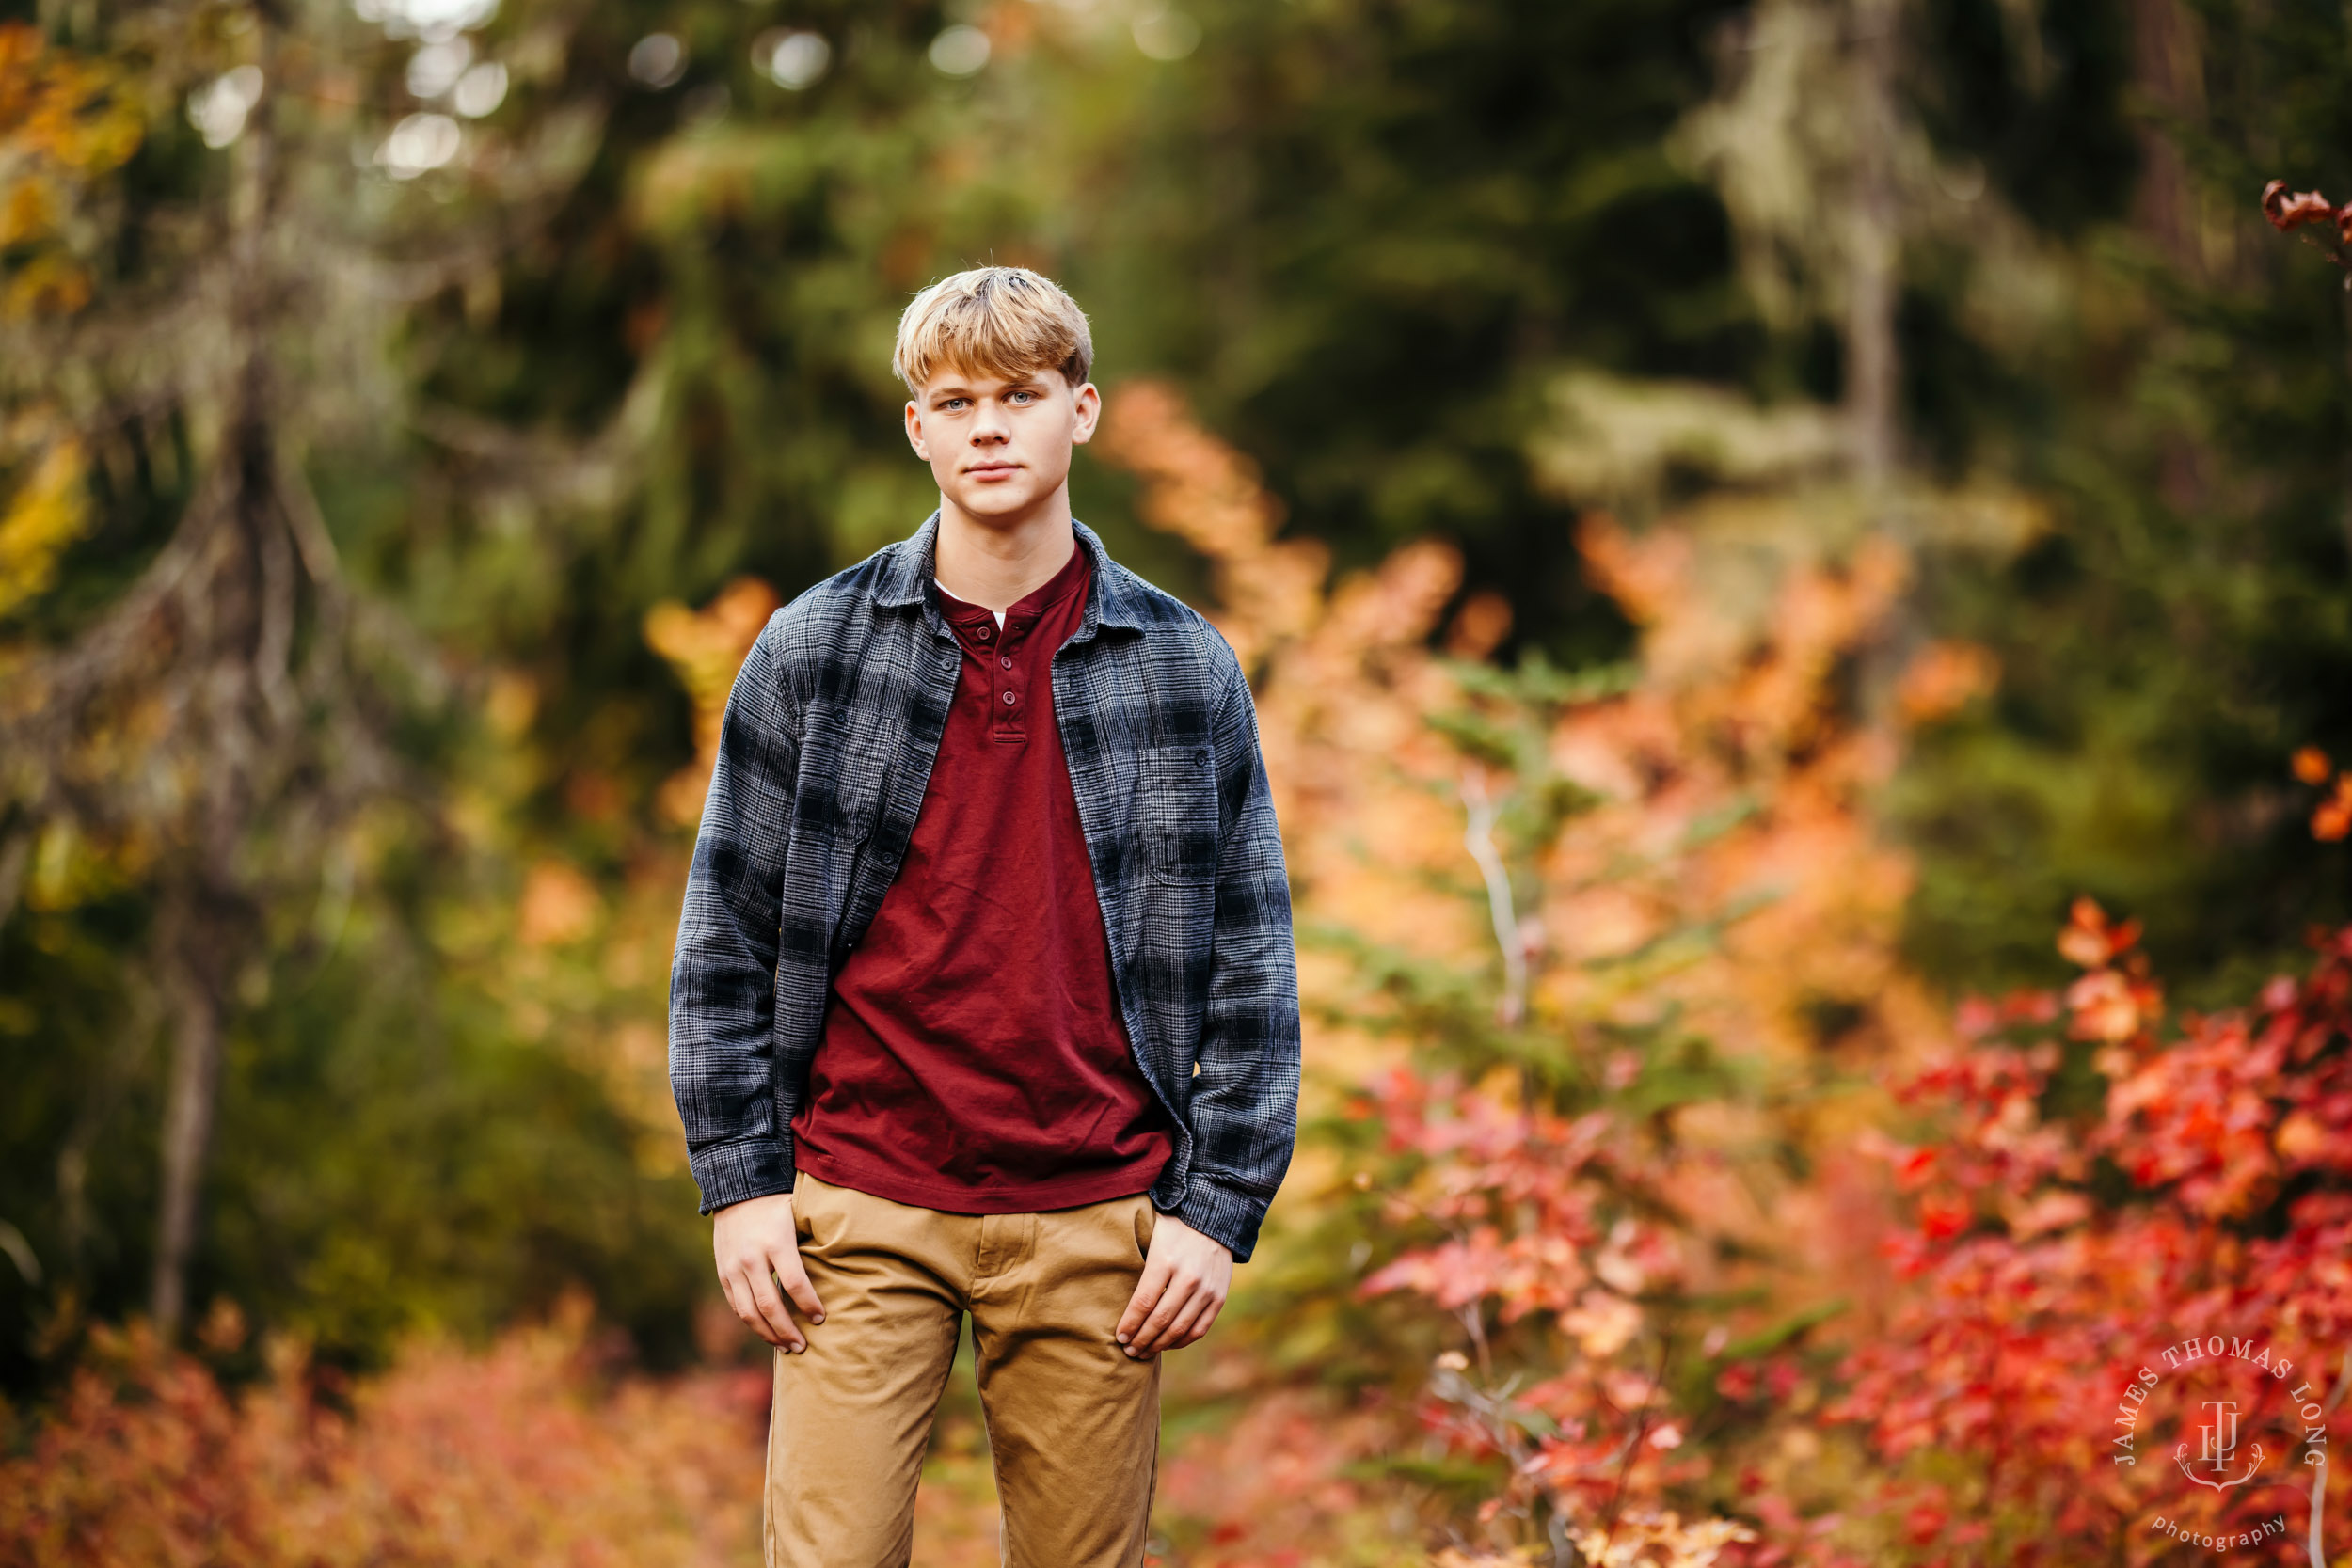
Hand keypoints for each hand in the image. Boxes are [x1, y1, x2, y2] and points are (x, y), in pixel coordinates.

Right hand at [712, 1191, 825, 1351]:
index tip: (821, 1318)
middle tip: (803, 1346)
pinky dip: (752, 1323)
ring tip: (786, 1347)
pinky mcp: (723, 1273)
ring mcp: (733, 1267)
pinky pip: (737, 1306)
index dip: (809, 1304)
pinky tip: (767, 1332)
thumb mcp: (798, 1216)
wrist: (737, 1191)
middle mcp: (751, 1257)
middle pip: (769, 1305)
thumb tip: (842, 1269)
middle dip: (787, 1330)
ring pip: (749, 1312)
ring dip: (768, 1334)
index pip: (795, 1282)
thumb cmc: (777, 1205)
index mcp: (775, 1242)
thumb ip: (813, 1242)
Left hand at [1115, 1212, 1231, 1357]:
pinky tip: (1168, 1344)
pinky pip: (1199, 1329)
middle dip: (1141, 1340)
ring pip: (1179, 1329)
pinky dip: (1181, 1341)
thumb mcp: (1152, 1238)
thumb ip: (1139, 1268)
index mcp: (1166, 1261)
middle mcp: (1188, 1277)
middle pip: (1160, 1320)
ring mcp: (1206, 1289)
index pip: (1143, 1303)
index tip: (1119, 1337)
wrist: (1213, 1218)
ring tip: (1144, 1352)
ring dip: (1159, 1345)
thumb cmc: (1173, 1229)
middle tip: (1129, 1350)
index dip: (1130, 1325)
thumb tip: (1120, 1303)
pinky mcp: (1219, 1297)